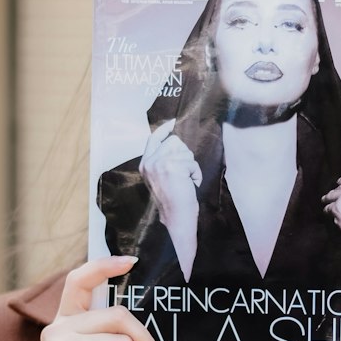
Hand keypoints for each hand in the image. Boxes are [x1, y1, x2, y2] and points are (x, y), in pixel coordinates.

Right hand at [140, 118, 200, 278]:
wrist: (176, 218)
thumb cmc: (172, 201)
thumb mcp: (160, 178)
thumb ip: (162, 160)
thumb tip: (173, 141)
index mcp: (145, 164)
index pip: (153, 138)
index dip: (164, 129)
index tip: (173, 122)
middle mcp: (150, 162)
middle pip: (175, 142)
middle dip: (184, 157)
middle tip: (182, 176)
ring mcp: (160, 163)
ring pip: (185, 151)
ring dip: (190, 167)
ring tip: (184, 182)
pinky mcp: (173, 166)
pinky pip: (193, 163)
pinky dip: (196, 174)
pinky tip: (189, 186)